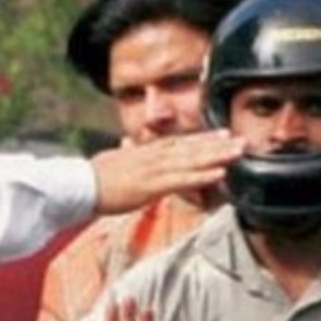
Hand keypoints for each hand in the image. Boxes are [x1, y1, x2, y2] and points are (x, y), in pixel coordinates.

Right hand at [89, 130, 241, 213]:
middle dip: (217, 145)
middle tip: (241, 140)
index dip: (202, 139)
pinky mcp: (152, 185)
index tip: (221, 135)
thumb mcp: (113, 159)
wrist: (79, 185)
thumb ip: (126, 151)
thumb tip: (128, 141)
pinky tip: (220, 173)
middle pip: (190, 148)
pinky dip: (202, 176)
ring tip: (238, 153)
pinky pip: (183, 180)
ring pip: (192, 161)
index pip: (179, 142)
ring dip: (217, 156)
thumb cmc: (93, 177)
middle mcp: (154, 156)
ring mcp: (154, 170)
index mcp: (146, 151)